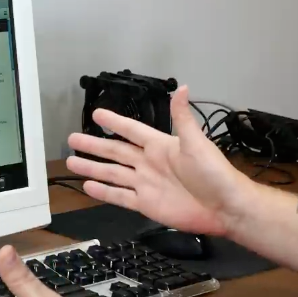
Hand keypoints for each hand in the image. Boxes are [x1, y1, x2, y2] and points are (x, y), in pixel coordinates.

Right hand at [66, 85, 251, 235]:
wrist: (225, 208)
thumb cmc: (214, 173)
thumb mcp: (197, 143)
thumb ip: (183, 118)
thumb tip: (181, 88)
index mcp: (160, 146)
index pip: (132, 130)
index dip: (115, 122)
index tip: (97, 114)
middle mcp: (149, 163)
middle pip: (115, 152)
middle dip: (94, 145)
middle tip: (72, 138)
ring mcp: (145, 184)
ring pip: (112, 173)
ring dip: (92, 167)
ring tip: (72, 162)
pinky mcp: (145, 204)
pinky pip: (119, 196)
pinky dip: (103, 192)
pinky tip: (89, 187)